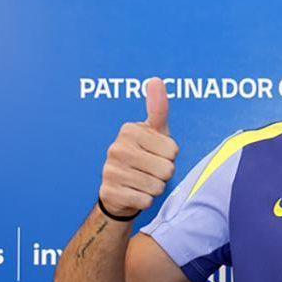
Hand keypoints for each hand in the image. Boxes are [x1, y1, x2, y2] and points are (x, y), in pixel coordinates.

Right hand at [98, 77, 179, 217]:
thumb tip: (155, 80)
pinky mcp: (109, 192)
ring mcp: (110, 170)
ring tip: (143, 181)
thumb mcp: (154, 131)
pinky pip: (145, 201)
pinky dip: (145, 201)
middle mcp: (116, 148)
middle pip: (167, 169)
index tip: (157, 153)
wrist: (120, 188)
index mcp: (129, 130)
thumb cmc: (144, 155)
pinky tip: (135, 193)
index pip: (172, 150)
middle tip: (151, 170)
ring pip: (157, 186)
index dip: (170, 156)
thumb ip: (158, 108)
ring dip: (155, 188)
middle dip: (164, 174)